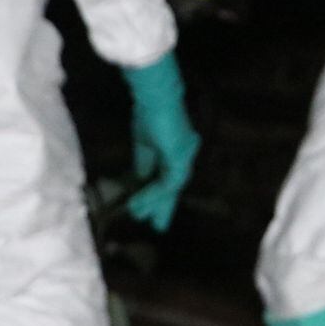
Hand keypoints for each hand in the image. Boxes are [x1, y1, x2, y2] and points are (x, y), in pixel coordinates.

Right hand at [120, 52, 199, 231]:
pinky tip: (138, 204)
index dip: (161, 193)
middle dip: (164, 206)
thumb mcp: (144, 143)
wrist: (156, 99)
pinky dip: (152, 195)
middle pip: (174, 186)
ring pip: (170, 188)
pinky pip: (166, 184)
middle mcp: (186, 154)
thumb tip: (141, 180)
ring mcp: (185, 157)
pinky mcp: (180, 160)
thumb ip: (145, 162)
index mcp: (179, 149)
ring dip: (154, 203)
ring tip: (138, 216)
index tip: (153, 210)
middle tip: (157, 226)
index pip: (170, 176)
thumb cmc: (149, 113)